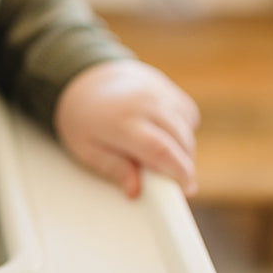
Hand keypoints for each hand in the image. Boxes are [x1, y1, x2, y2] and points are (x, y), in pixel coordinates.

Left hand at [53, 59, 198, 198]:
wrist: (87, 82)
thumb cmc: (84, 120)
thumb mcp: (86, 149)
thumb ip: (112, 168)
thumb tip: (135, 190)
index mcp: (121, 121)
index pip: (160, 149)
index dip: (178, 172)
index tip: (186, 189)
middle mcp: (144, 102)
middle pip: (180, 140)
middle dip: (184, 166)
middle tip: (172, 181)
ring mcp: (158, 91)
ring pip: (186, 128)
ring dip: (184, 149)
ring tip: (161, 158)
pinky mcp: (167, 87)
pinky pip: (187, 114)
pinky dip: (183, 129)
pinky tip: (165, 135)